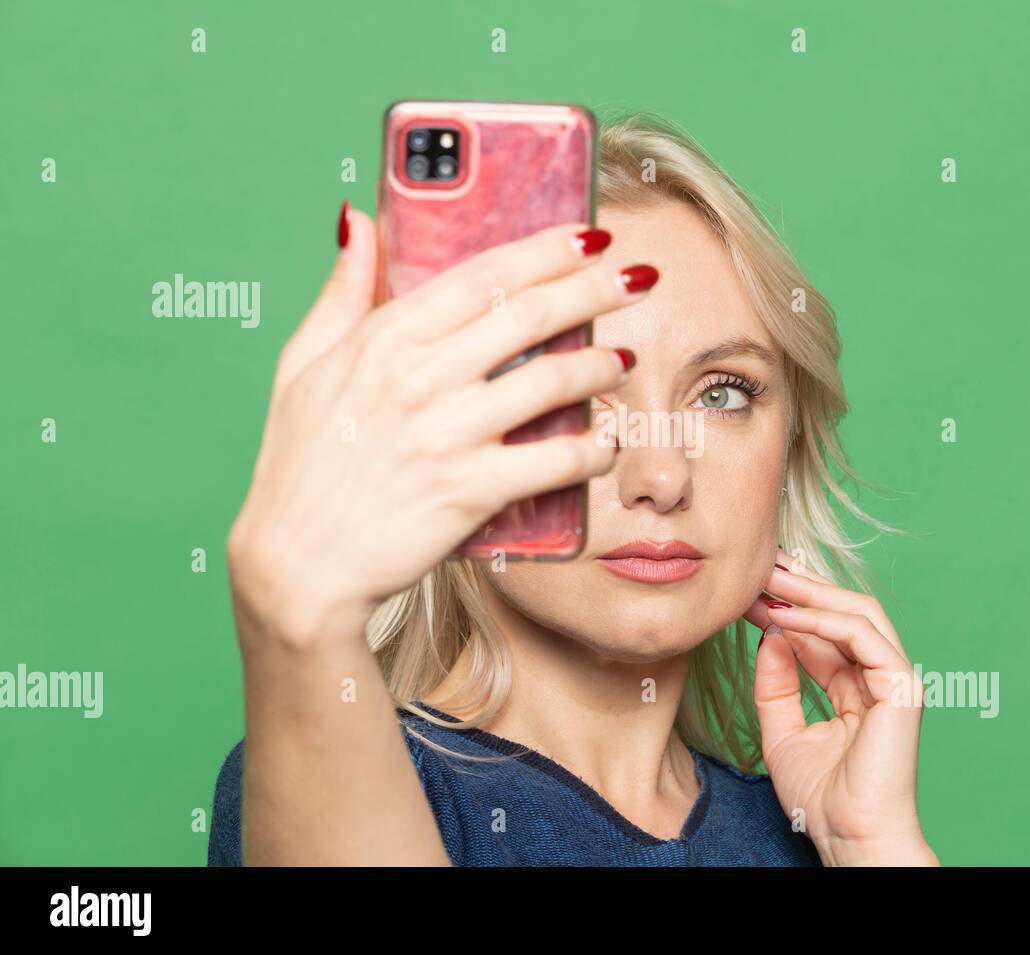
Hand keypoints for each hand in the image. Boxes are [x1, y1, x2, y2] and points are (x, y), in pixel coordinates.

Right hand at [228, 209, 653, 648]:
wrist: (297, 566)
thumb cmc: (300, 465)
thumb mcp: (303, 365)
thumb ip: (341, 291)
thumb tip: (358, 219)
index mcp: (383, 339)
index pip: (482, 275)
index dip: (546, 250)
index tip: (590, 237)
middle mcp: (419, 378)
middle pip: (529, 315)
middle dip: (595, 290)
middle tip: (639, 280)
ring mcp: (447, 435)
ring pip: (551, 382)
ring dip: (601, 366)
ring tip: (623, 360)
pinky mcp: (469, 492)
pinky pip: (553, 462)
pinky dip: (592, 450)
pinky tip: (609, 441)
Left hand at [743, 546, 938, 865]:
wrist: (848, 837)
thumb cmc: (822, 798)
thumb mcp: (781, 731)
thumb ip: (775, 684)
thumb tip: (771, 634)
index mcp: (857, 688)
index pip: (823, 632)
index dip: (787, 607)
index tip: (749, 590)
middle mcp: (878, 678)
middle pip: (844, 613)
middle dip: (801, 586)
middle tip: (761, 566)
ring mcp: (895, 680)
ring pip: (858, 613)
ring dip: (811, 592)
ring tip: (770, 579)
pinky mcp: (901, 687)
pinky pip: (863, 636)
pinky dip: (823, 620)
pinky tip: (787, 615)